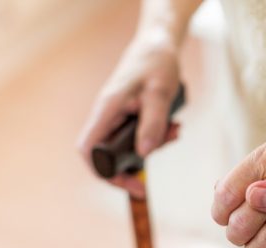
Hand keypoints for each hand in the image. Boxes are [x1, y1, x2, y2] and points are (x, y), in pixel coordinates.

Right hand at [77, 36, 181, 197]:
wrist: (158, 45)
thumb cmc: (156, 64)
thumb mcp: (160, 93)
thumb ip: (153, 123)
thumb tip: (144, 154)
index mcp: (107, 110)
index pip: (89, 150)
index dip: (104, 172)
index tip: (130, 184)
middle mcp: (107, 116)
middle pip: (107, 155)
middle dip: (131, 168)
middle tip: (150, 178)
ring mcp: (117, 118)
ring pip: (127, 147)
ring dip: (151, 147)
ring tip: (175, 133)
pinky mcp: (130, 118)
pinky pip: (139, 137)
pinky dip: (157, 137)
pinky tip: (174, 128)